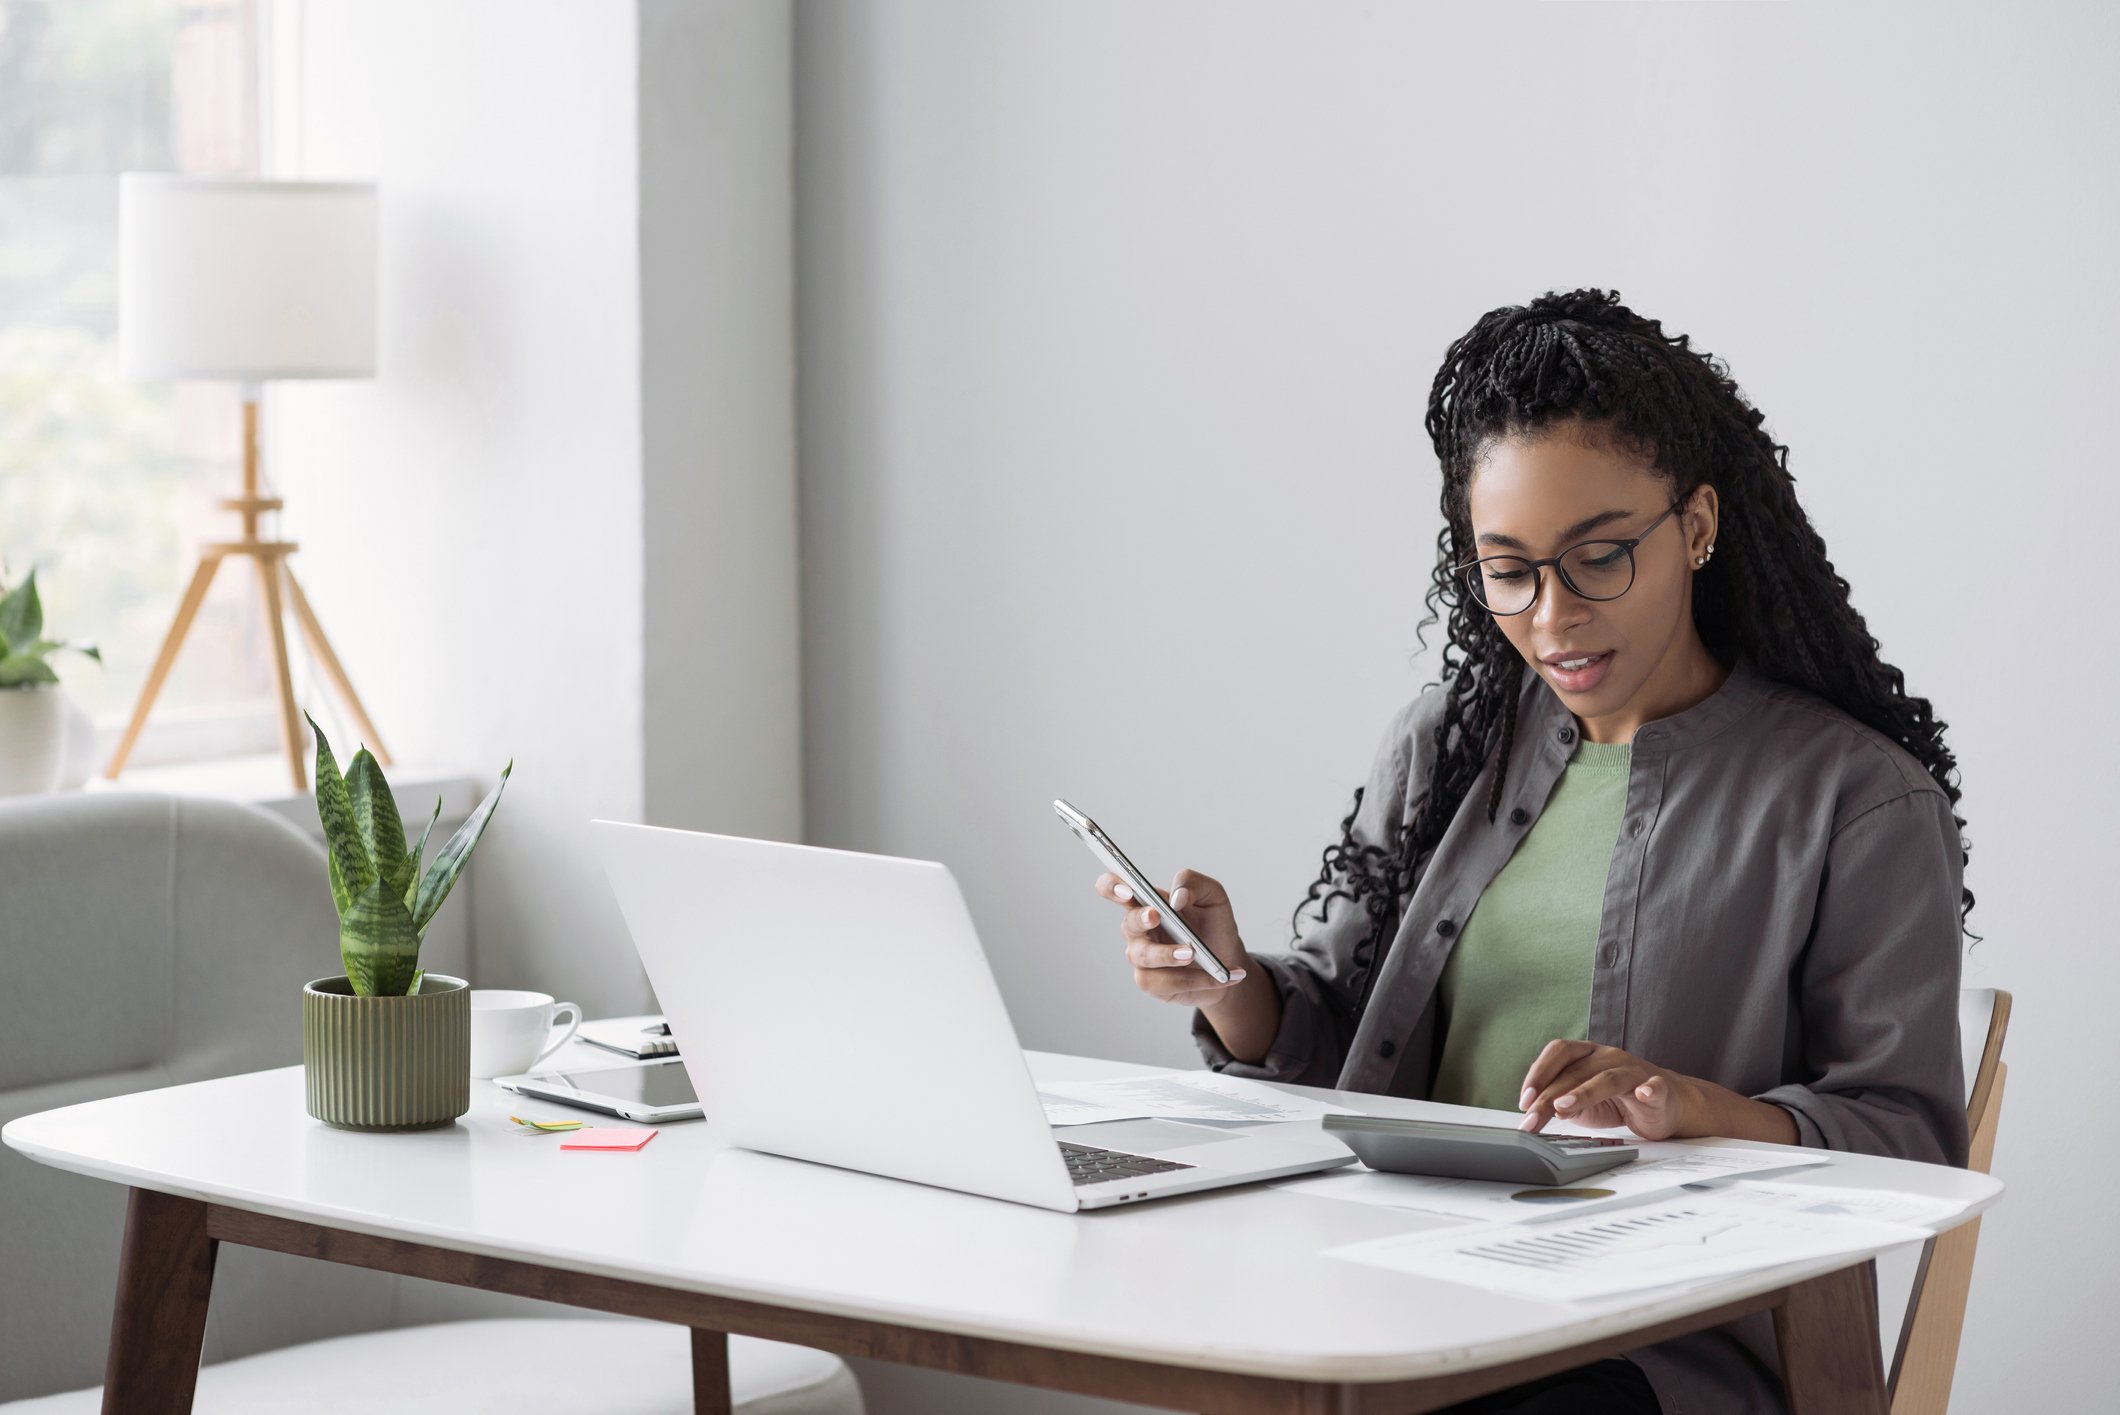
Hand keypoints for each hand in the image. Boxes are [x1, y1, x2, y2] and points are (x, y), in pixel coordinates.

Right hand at [1094, 867, 1250, 1009]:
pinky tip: (1219, 977)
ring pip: (1144, 956)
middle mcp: (1138, 930)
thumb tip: (1176, 898)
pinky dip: (1195, 979)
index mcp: (1146, 902)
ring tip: (1193, 953)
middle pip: (1128, 923)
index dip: (1112, 887)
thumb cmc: (1214, 924)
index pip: (1114, 888)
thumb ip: (1193, 883)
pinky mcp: (1153, 983)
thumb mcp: (1213, 895)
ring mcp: (1142, 957)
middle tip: (1156, 916)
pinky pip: (1166, 982)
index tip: (1126, 889)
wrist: (1229, 959)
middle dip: (1141, 920)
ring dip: (1168, 954)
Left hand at [1516, 1040, 1700, 1139]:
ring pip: (1607, 1077)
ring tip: (1564, 1107)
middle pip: (1575, 1070)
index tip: (1524, 1100)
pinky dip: (1648, 1089)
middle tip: (1533, 1119)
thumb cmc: (1621, 1100)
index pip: (1558, 1053)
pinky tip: (1642, 1094)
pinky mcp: (1659, 1088)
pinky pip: (1654, 1086)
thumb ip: (1563, 1104)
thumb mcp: (1584, 1105)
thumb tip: (1543, 1111)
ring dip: (1583, 1092)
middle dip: (1549, 1096)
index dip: (1538, 1073)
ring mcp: (1634, 1071)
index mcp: (1588, 1055)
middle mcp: (1609, 1057)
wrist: (1668, 1104)